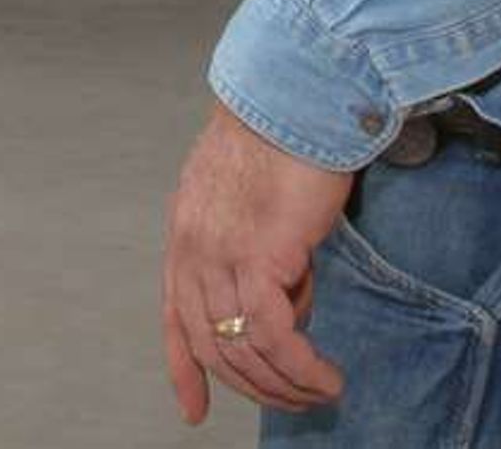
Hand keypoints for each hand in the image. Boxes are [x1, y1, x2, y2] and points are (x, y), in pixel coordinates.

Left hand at [160, 103, 350, 423]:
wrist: (296, 92)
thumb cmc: (284, 132)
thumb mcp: (249, 194)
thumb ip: (255, 243)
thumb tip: (288, 293)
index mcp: (186, 233)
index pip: (174, 316)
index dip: (183, 368)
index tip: (193, 408)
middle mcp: (194, 249)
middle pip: (210, 343)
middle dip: (251, 386)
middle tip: (294, 402)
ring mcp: (221, 254)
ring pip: (243, 347)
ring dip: (284, 384)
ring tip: (321, 393)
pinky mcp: (260, 256)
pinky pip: (275, 335)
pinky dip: (301, 366)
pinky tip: (326, 376)